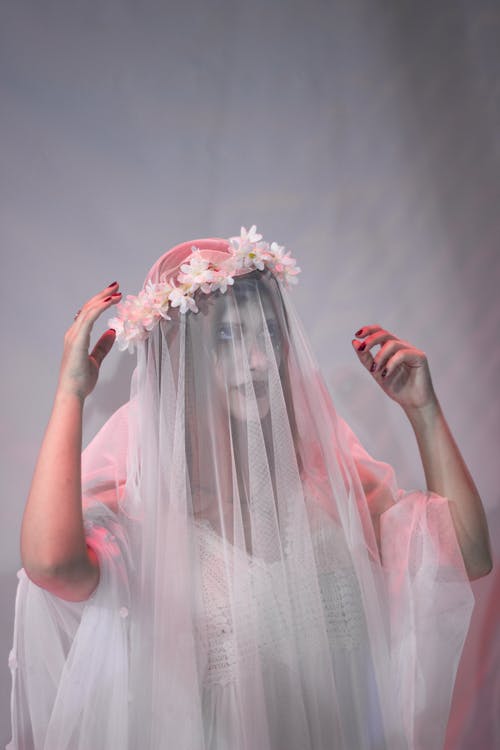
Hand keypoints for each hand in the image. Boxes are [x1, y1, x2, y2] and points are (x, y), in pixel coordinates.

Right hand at [58, 282, 121, 399]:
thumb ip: (102, 347)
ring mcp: (73, 336)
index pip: (88, 314)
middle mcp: (73, 333)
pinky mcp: (77, 341)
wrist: (72, 393)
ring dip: (103, 299)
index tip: (113, 295)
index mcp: (77, 337)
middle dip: (102, 295)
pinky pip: (88, 319)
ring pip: (88, 310)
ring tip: (116, 292)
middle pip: (88, 308)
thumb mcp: (96, 360)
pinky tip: (109, 302)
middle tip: (116, 286)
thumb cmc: (80, 380)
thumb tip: (112, 332)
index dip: (100, 302)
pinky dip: (99, 309)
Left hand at [352, 325, 437, 412]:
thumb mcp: (376, 372)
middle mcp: (401, 346)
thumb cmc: (397, 387)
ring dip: (379, 356)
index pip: (380, 332)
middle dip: (371, 340)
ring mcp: (411, 350)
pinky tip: (386, 375)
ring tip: (375, 370)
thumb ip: (366, 358)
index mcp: (391, 348)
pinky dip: (390, 364)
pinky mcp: (420, 357)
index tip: (357, 335)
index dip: (369, 330)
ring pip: (391, 344)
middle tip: (362, 349)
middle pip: (384, 334)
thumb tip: (355, 342)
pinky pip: (402, 354)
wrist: (412, 402)